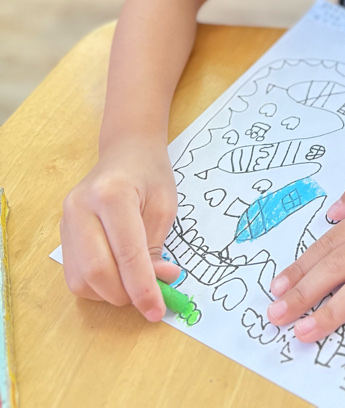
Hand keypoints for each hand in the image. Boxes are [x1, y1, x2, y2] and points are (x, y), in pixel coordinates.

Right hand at [60, 139, 180, 320]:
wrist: (126, 151)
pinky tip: (118, 275)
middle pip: (97, 271)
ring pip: (82, 280)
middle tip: (150, 297)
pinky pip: (76, 275)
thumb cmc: (150, 175)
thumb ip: (157, 249)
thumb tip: (156, 288)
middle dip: (126, 295)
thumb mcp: (164, 207)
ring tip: (136, 281)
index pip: (127, 253)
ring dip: (111, 294)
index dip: (143, 288)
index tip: (157, 310)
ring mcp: (66, 220)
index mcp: (112, 194)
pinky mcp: (62, 233)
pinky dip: (98, 287)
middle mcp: (81, 207)